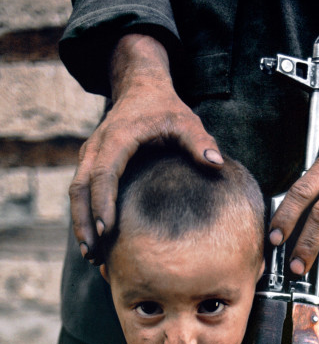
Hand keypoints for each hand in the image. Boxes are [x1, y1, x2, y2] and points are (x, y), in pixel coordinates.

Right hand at [70, 34, 222, 261]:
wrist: (141, 86)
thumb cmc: (165, 107)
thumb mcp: (186, 120)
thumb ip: (199, 141)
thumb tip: (216, 163)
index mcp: (118, 138)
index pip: (103, 174)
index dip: (103, 203)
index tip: (107, 231)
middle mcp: (97, 146)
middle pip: (81, 188)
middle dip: (85, 223)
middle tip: (93, 254)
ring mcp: (90, 154)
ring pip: (76, 192)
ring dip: (80, 223)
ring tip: (91, 256)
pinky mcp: (91, 162)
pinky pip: (82, 191)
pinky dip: (85, 215)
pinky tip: (96, 240)